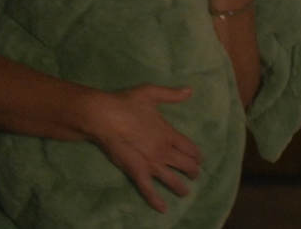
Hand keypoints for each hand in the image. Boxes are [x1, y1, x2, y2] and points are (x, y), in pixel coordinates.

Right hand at [82, 85, 203, 212]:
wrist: (104, 117)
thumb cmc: (125, 103)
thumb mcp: (150, 93)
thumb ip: (171, 94)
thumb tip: (189, 91)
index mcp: (169, 133)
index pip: (191, 149)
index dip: (196, 155)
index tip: (197, 159)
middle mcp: (165, 151)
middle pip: (187, 166)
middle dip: (193, 172)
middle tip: (193, 175)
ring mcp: (152, 164)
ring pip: (173, 181)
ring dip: (181, 188)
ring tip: (184, 192)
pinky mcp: (137, 172)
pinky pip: (149, 191)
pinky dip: (157, 201)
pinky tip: (163, 209)